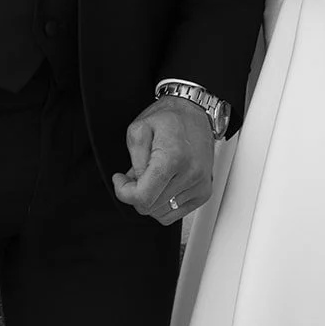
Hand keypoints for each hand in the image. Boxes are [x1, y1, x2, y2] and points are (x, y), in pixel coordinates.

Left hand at [112, 97, 213, 224]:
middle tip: (136, 173)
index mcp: (173, 158)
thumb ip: (134, 158)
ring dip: (151, 199)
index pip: (143, 197)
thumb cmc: (169, 118)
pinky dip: (164, 204)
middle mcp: (190, 174)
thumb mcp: (140, 128)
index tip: (120, 180)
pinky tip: (163, 185)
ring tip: (151, 176)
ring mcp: (199, 185)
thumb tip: (135, 182)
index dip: (124, 193)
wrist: (195, 111)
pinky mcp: (204, 192)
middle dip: (136, 193)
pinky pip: (176, 214)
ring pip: (162, 214)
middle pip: (150, 207)